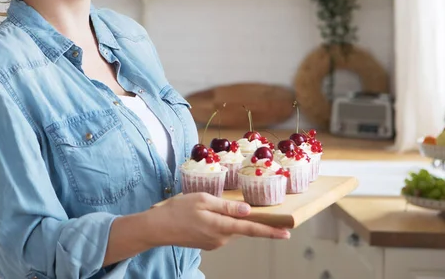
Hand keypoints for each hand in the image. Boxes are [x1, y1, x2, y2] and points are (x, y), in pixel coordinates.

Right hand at [147, 192, 289, 250]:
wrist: (158, 227)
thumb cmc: (178, 209)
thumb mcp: (203, 200)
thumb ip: (226, 206)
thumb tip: (247, 210)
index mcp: (221, 226)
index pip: (251, 229)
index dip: (270, 231)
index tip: (286, 233)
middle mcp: (221, 239)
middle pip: (242, 228)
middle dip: (251, 220)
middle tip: (260, 210)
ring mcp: (214, 243)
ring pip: (232, 229)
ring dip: (233, 220)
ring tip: (218, 206)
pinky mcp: (208, 243)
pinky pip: (222, 231)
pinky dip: (223, 222)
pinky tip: (210, 214)